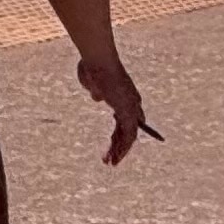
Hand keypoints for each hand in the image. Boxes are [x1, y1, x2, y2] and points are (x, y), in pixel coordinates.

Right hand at [77, 49, 148, 165]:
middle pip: (128, 128)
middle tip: (111, 157)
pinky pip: (129, 137)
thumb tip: (97, 98)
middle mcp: (132, 102)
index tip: (112, 140)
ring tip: (110, 163)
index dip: (120, 130)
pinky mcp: (129, 113)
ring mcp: (132, 108)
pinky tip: (115, 157)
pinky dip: (122, 148)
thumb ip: (95, 89)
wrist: (98, 60)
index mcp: (123, 94)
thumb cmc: (92, 66)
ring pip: (129, 136)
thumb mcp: (91, 80)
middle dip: (119, 144)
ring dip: (120, 150)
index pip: (125, 117)